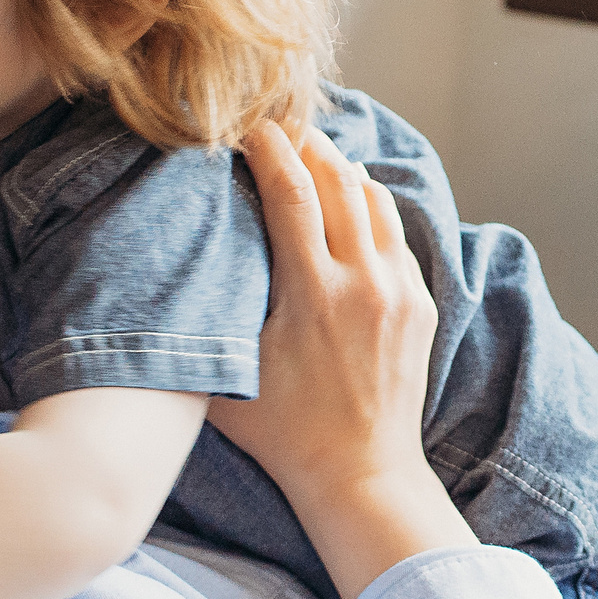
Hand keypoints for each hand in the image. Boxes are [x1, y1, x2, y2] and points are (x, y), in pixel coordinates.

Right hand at [209, 122, 471, 598]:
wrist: (361, 473)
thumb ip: (211, 313)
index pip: (292, 192)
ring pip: (375, 201)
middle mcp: (364, 282)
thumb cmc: (283, 432)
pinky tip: (351, 201)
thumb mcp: (231, 372)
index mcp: (314, 292)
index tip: (251, 128)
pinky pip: (395, 235)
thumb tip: (179, 262)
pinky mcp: (419, 304)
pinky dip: (370, 207)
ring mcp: (399, 291)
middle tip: (282, 125)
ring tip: (315, 153)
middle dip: (309, 145)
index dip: (270, 150)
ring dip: (343, 170)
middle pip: (340, 181)